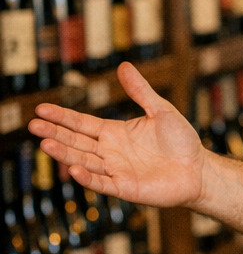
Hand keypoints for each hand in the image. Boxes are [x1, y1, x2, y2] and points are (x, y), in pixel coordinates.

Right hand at [29, 62, 204, 207]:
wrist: (199, 169)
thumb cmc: (181, 141)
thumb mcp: (161, 110)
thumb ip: (141, 91)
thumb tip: (124, 65)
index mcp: (114, 133)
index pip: (81, 124)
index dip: (62, 117)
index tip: (41, 109)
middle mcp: (110, 152)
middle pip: (76, 142)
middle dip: (55, 134)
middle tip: (32, 126)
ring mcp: (116, 171)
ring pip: (84, 161)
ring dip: (64, 154)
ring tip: (44, 145)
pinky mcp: (125, 188)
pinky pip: (102, 183)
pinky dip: (87, 177)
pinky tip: (73, 169)